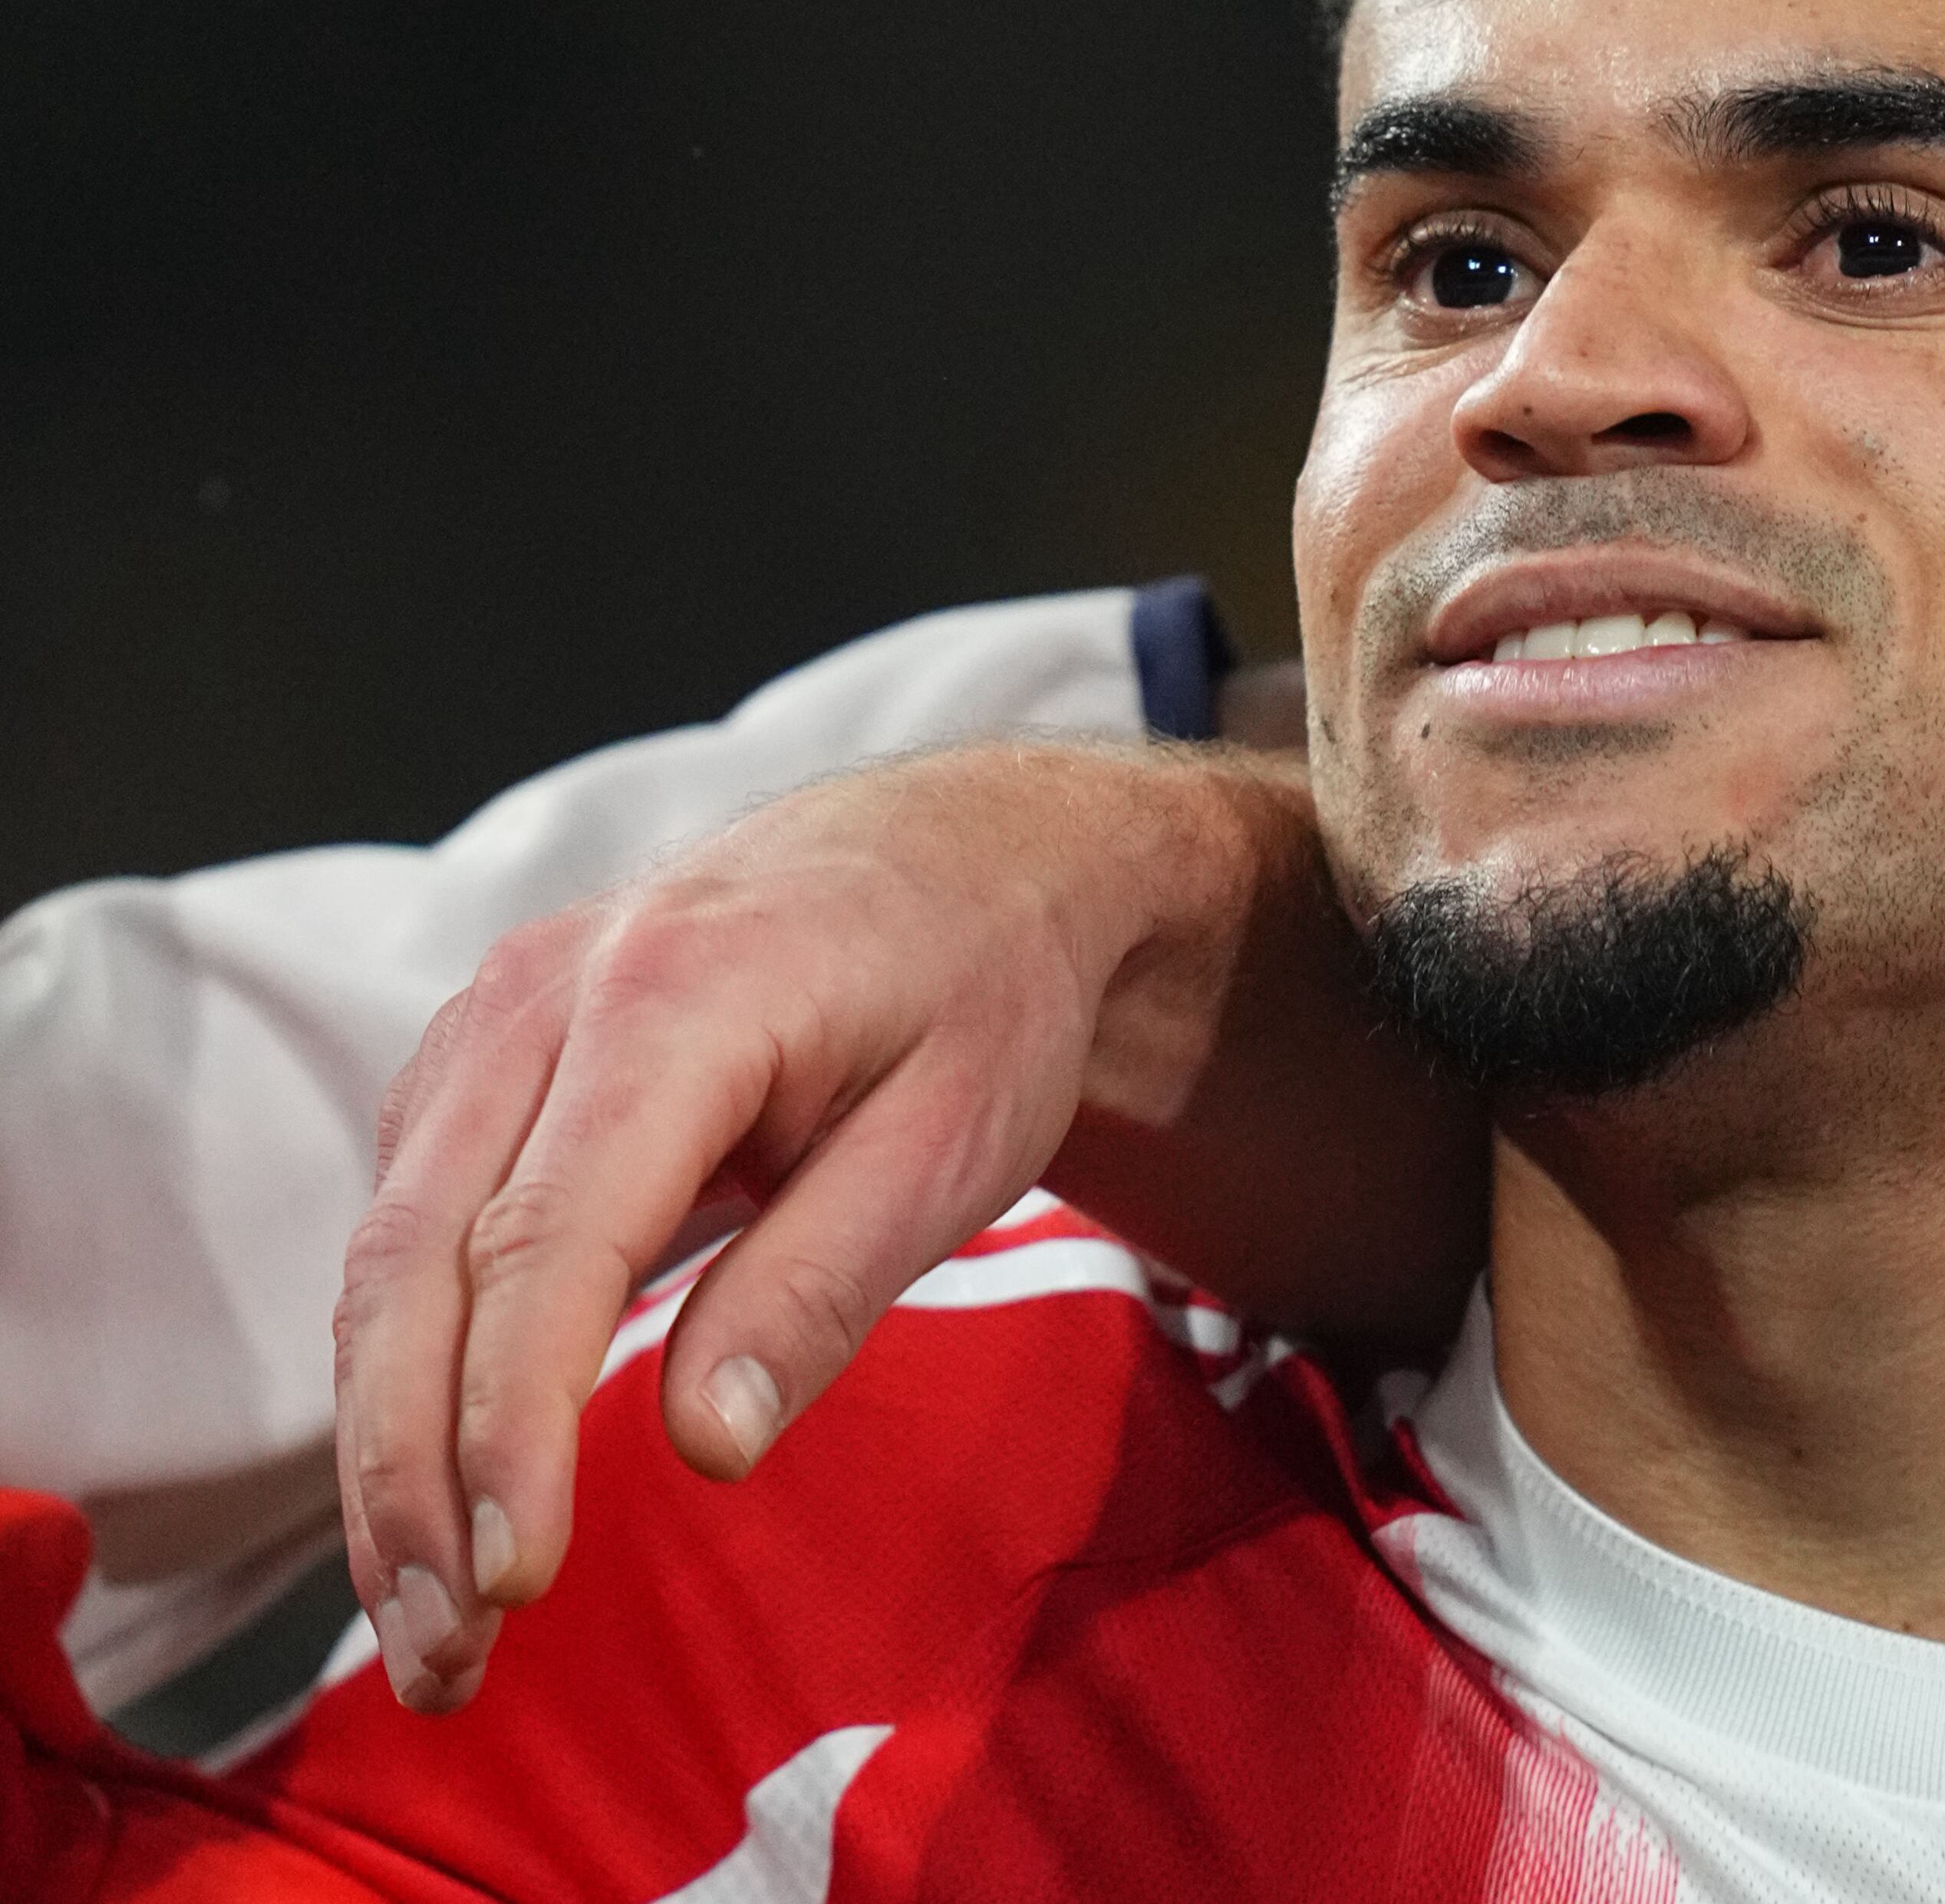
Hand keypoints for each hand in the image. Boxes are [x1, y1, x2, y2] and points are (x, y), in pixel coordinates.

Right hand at [331, 737, 1479, 1711]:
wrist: (970, 859)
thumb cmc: (983, 994)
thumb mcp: (957, 1138)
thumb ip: (825, 1282)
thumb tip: (704, 1446)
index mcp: (677, 994)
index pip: (545, 1242)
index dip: (509, 1423)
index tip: (515, 1577)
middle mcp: (545, 996)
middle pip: (417, 1262)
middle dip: (411, 1478)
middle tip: (449, 1662)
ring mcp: (494, 1023)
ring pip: (384, 1259)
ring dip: (388, 1452)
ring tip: (433, 1627)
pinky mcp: (482, 1068)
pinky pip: (407, 1230)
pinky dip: (408, 1374)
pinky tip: (443, 1501)